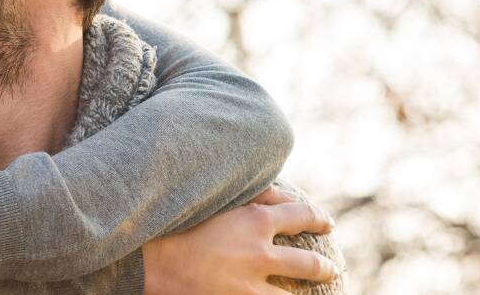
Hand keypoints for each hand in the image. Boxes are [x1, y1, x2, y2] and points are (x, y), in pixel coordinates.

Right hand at [143, 186, 339, 294]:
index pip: (302, 215)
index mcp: (256, 220)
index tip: (326, 224)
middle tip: (331, 270)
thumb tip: (282, 194)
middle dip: (325, 268)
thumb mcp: (215, 200)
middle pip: (309, 264)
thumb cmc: (177, 222)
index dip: (318, 219)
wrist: (149, 258)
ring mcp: (251, 285)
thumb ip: (251, 193)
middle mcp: (261, 254)